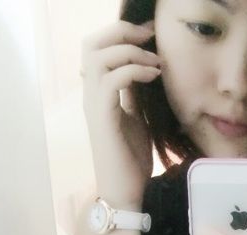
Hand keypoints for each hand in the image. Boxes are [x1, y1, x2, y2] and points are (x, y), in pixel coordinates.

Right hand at [81, 19, 161, 208]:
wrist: (125, 190)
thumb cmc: (130, 159)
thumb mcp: (135, 119)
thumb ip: (133, 95)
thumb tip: (141, 71)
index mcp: (98, 93)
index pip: (97, 49)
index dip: (121, 34)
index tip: (150, 35)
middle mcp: (91, 95)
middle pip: (92, 44)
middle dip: (122, 32)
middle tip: (151, 36)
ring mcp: (94, 106)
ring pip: (99, 57)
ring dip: (131, 52)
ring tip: (156, 63)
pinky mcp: (103, 118)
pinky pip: (112, 80)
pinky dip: (134, 71)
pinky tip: (153, 76)